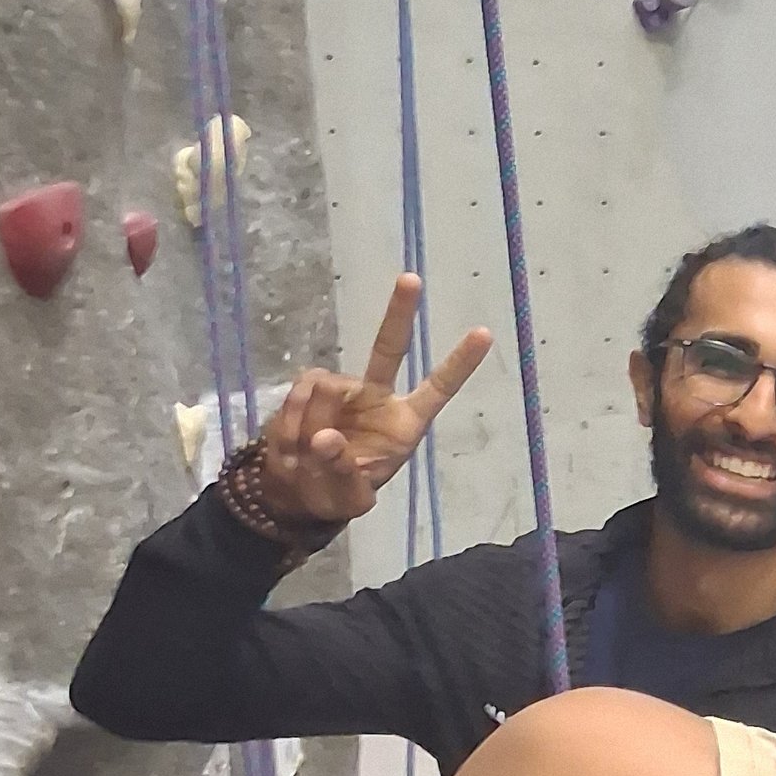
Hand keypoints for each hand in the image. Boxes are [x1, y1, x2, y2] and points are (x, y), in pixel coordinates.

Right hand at [255, 277, 490, 529]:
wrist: (295, 491)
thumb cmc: (336, 492)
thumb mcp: (348, 497)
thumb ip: (342, 471)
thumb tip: (325, 438)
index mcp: (404, 424)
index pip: (438, 389)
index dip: (459, 363)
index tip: (484, 334)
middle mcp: (377, 397)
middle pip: (389, 347)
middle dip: (399, 312)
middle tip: (411, 278)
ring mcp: (343, 390)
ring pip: (325, 387)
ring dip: (309, 421)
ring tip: (304, 455)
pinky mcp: (310, 390)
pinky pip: (300, 394)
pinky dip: (291, 419)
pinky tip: (291, 444)